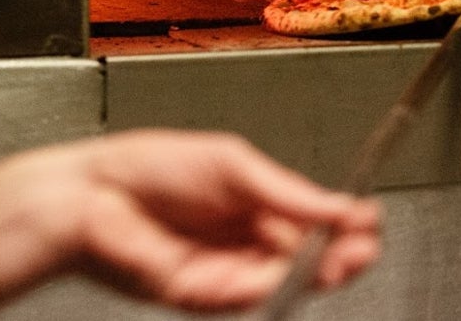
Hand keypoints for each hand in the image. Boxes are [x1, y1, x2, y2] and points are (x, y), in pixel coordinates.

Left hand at [0, 129, 380, 312]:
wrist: (91, 194)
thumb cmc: (148, 168)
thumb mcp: (234, 165)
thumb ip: (287, 191)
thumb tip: (338, 205)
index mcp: (256, 205)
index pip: (312, 223)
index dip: (343, 225)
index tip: (368, 221)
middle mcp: (244, 242)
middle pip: (305, 258)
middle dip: (339, 256)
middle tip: (364, 249)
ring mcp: (224, 271)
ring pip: (282, 282)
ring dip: (315, 275)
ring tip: (343, 260)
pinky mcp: (202, 295)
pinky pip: (246, 295)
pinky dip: (273, 284)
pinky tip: (296, 270)